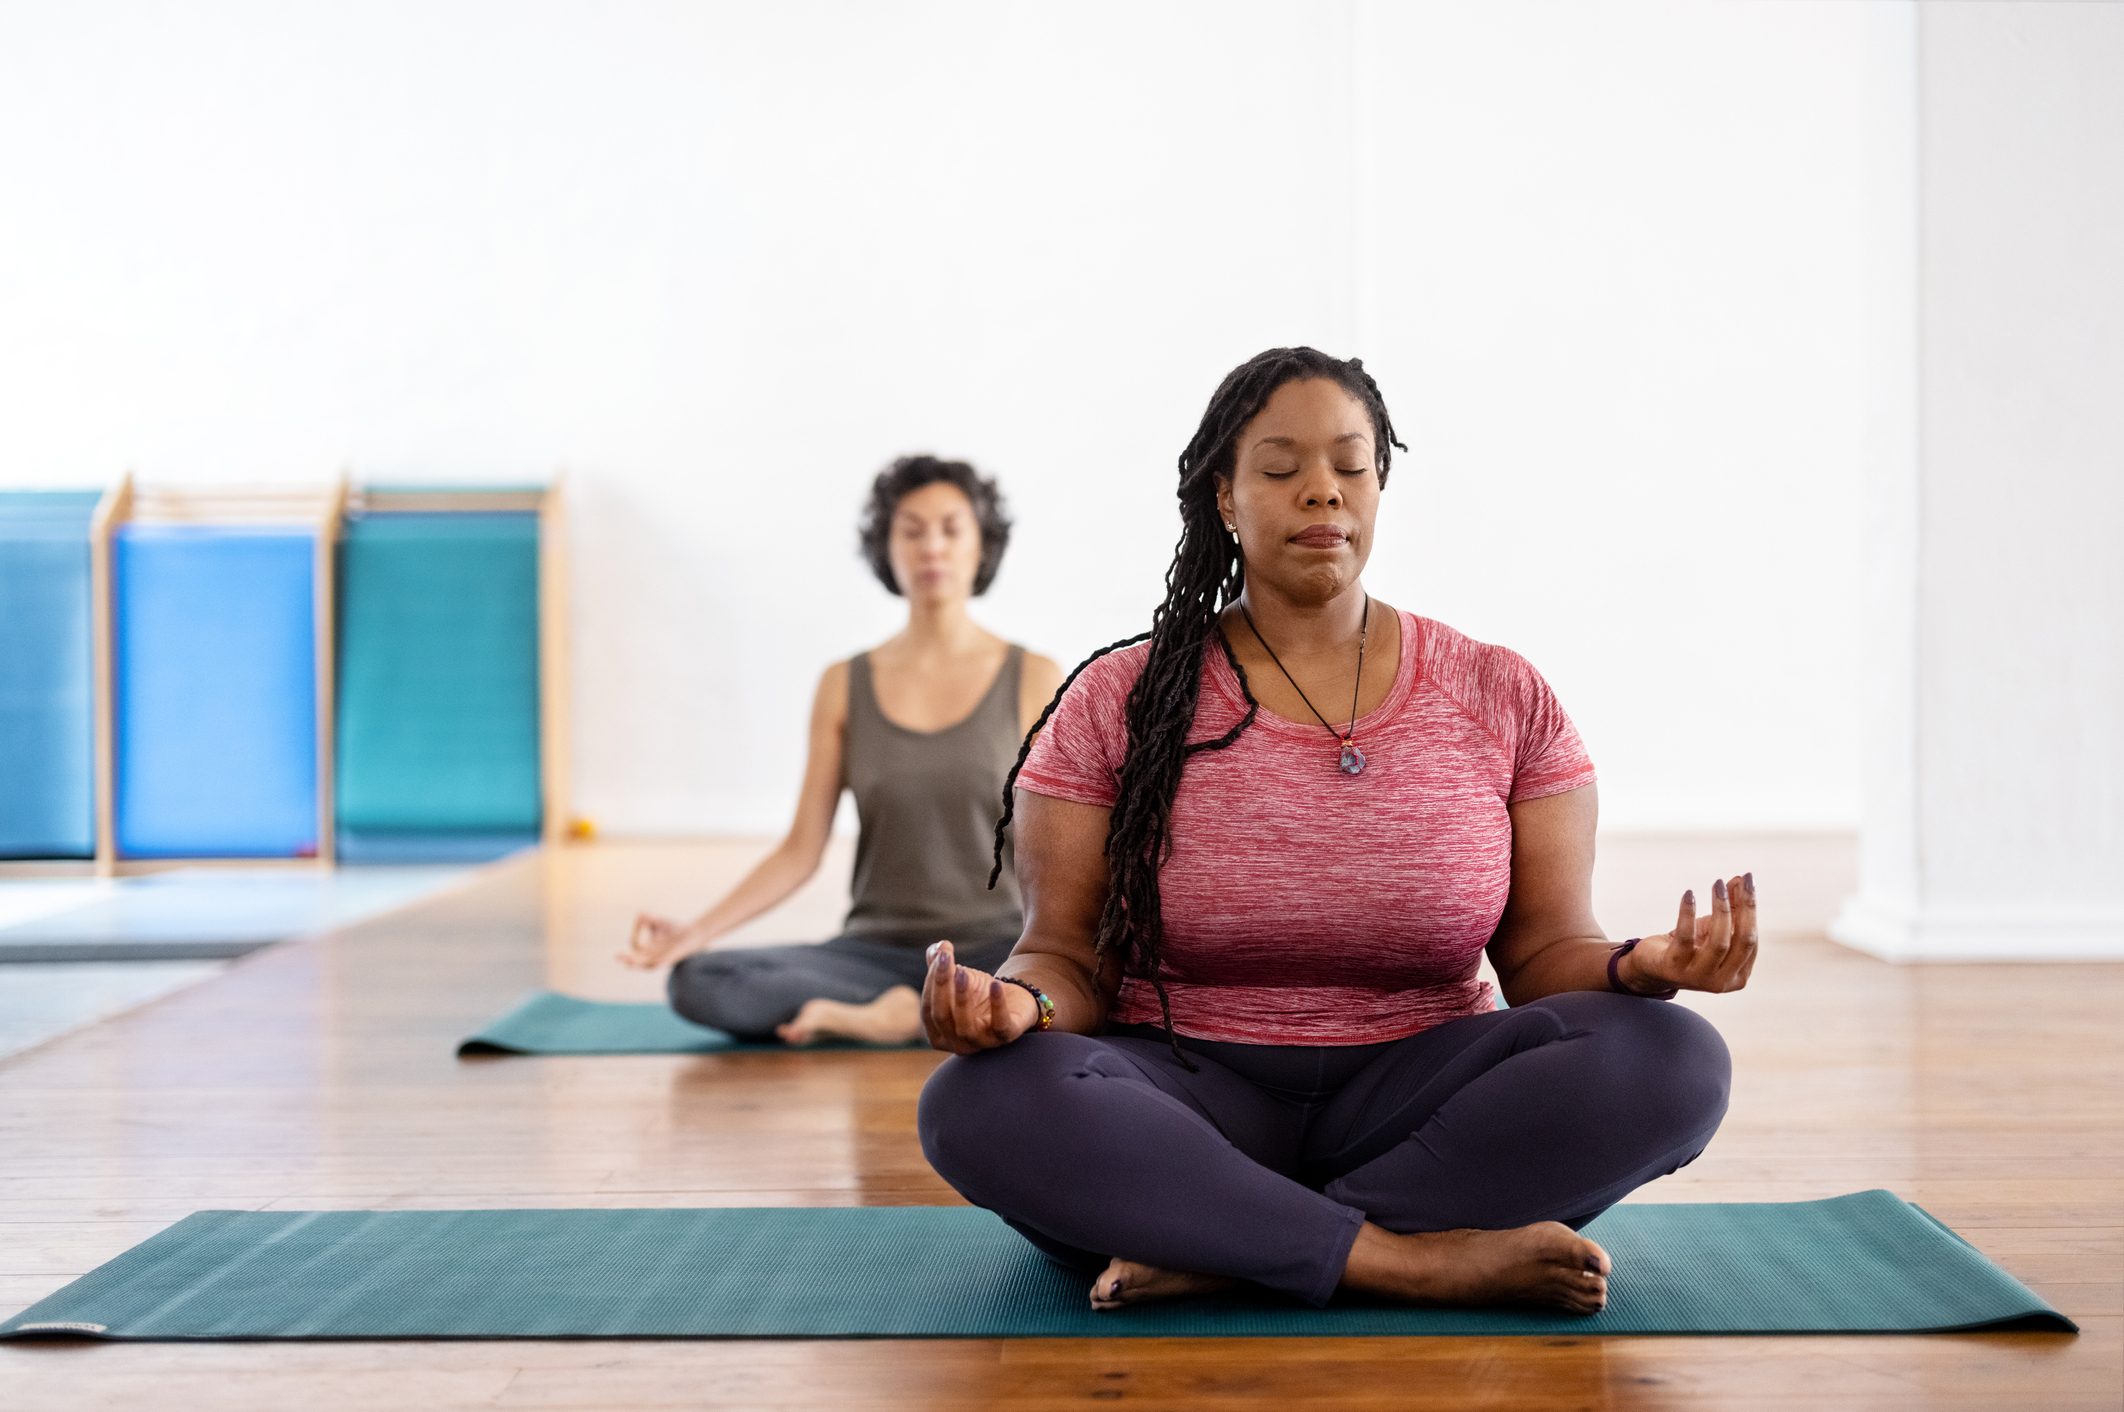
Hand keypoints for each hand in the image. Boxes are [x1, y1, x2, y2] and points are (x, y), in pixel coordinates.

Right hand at [616, 912, 702, 969]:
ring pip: (645, 965)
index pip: (635, 946)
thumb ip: (647, 917)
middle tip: (616, 956)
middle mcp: (653, 956)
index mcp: (648, 949)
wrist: (693, 934)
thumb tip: (640, 915)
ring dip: (636, 964)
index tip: (643, 920)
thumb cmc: (675, 929)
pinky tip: (651, 962)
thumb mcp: (658, 921)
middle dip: (627, 959)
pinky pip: (660, 964)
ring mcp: (661, 959)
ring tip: (627, 963)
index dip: (636, 934)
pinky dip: (654, 963)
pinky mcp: (670, 959)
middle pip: (636, 960)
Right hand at [922, 939, 1039, 1053]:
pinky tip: (995, 983)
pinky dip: (997, 1005)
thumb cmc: (979, 993)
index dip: (931, 981)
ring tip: (963, 972)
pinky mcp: (1006, 1037)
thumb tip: (935, 948)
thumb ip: (941, 965)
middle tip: (946, 958)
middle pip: (942, 1017)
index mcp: (939, 1034)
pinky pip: (1000, 1025)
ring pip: (965, 1027)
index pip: (928, 1009)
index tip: (940, 954)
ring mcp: (981, 1043)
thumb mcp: (958, 978)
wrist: (1015, 1002)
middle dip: (942, 986)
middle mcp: (957, 1044)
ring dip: (962, 999)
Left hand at [1623, 873, 1758, 994]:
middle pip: (1742, 941)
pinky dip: (1688, 913)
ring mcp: (1698, 976)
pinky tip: (1689, 894)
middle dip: (1746, 908)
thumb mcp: (1712, 929)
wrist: (1651, 967)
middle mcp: (1722, 982)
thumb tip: (1741, 880)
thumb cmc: (1689, 947)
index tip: (1748, 881)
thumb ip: (1730, 909)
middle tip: (1741, 880)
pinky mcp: (1674, 967)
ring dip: (1721, 909)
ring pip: (1719, 942)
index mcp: (1738, 976)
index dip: (1751, 909)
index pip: (1751, 940)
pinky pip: (1685, 937)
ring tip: (1717, 884)